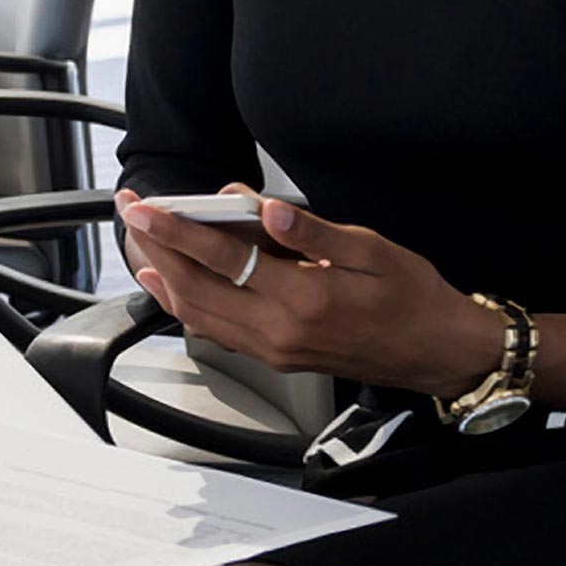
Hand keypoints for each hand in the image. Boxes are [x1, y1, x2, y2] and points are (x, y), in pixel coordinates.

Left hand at [113, 184, 506, 396]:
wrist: (434, 351)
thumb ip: (312, 231)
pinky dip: (187, 306)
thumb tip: (267, 208)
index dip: (177, 231)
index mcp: (303, 297)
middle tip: (130, 216)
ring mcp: (274, 349)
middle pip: (196, 289)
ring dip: (164, 278)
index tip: (146, 208)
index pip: (223, 259)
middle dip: (156, 249)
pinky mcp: (276, 357)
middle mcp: (279, 331)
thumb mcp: (369, 249)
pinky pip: (218, 331)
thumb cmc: (410, 297)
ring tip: (141, 244)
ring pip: (199, 315)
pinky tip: (176, 286)